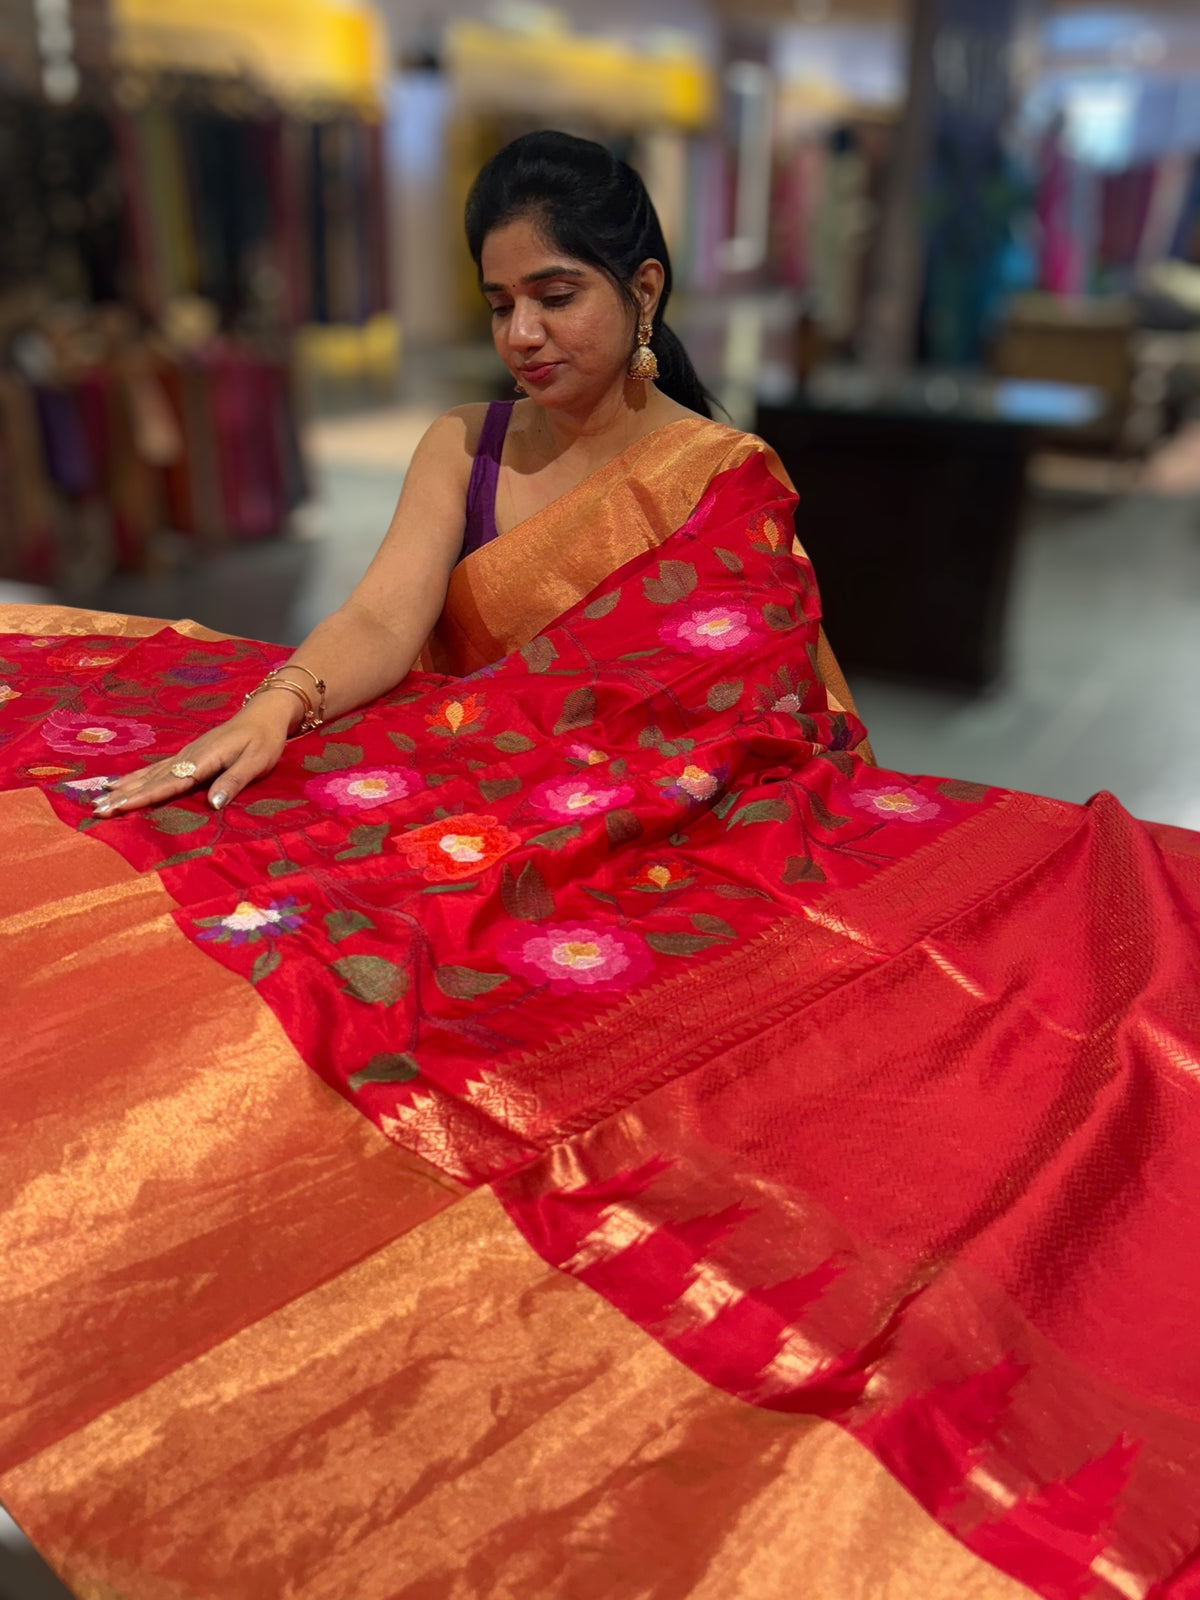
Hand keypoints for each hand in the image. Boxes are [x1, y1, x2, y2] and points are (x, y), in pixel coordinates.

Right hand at [93, 697, 294, 817]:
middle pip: (150, 780)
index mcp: (203, 760)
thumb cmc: (264, 741)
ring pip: (148, 774)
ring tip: (98, 800)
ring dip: (123, 789)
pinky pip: (155, 769)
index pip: (168, 783)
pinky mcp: (186, 755)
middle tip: (96, 810)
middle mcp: (187, 756)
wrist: (262, 715)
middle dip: (123, 797)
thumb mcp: (256, 762)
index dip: (142, 798)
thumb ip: (233, 782)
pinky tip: (118, 784)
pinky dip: (135, 778)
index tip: (118, 808)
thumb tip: (211, 805)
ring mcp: (184, 755)